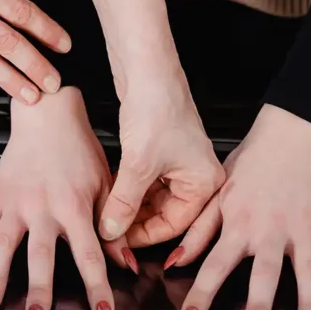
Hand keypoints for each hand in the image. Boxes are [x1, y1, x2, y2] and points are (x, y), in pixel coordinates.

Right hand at [0, 87, 133, 309]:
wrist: (47, 115)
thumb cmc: (78, 149)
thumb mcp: (105, 186)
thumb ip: (114, 228)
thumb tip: (127, 264)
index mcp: (75, 206)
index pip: (90, 255)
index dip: (97, 287)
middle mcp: (43, 207)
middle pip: (40, 256)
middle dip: (39, 289)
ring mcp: (16, 203)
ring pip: (3, 247)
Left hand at [99, 74, 224, 247]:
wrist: (146, 66)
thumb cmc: (157, 105)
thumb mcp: (138, 164)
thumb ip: (123, 203)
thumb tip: (110, 232)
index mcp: (206, 181)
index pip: (175, 225)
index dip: (144, 236)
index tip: (118, 243)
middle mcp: (195, 174)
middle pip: (163, 214)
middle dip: (134, 223)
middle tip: (108, 232)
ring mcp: (176, 162)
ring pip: (149, 199)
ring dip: (127, 207)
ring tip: (104, 214)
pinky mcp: (158, 151)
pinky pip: (142, 182)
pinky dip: (125, 190)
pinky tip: (108, 193)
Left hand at [171, 104, 310, 309]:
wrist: (289, 135)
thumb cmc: (251, 164)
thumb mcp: (215, 194)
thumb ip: (196, 232)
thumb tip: (175, 262)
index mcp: (240, 224)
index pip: (214, 266)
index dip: (201, 295)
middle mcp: (271, 229)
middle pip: (265, 274)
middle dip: (260, 305)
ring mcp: (303, 228)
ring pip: (308, 271)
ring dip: (309, 303)